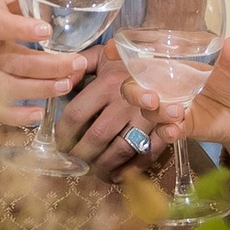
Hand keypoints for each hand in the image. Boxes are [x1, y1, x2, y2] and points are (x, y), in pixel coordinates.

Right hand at [0, 0, 91, 125]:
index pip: (0, 25)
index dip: (21, 29)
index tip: (47, 29)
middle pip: (12, 62)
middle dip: (47, 67)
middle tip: (77, 64)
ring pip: (6, 87)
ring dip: (37, 90)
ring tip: (66, 86)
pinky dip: (15, 116)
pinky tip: (39, 115)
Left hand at [60, 41, 151, 173]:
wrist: (171, 58)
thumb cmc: (132, 59)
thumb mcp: (104, 54)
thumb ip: (80, 64)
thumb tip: (62, 80)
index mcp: (107, 83)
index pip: (76, 114)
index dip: (63, 132)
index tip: (58, 142)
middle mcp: (125, 101)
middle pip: (96, 137)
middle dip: (81, 155)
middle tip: (73, 163)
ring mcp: (147, 116)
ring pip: (121, 149)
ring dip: (104, 165)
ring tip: (93, 171)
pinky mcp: (164, 126)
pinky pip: (149, 153)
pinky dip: (134, 168)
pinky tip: (119, 175)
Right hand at [131, 35, 229, 166]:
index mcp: (172, 67)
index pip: (140, 58)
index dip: (121, 53)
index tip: (110, 50)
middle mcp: (166, 87)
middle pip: (133, 89)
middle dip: (134, 93)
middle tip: (151, 98)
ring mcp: (171, 109)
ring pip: (147, 112)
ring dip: (157, 113)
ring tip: (177, 113)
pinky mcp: (181, 128)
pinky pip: (164, 132)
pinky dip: (166, 132)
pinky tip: (175, 130)